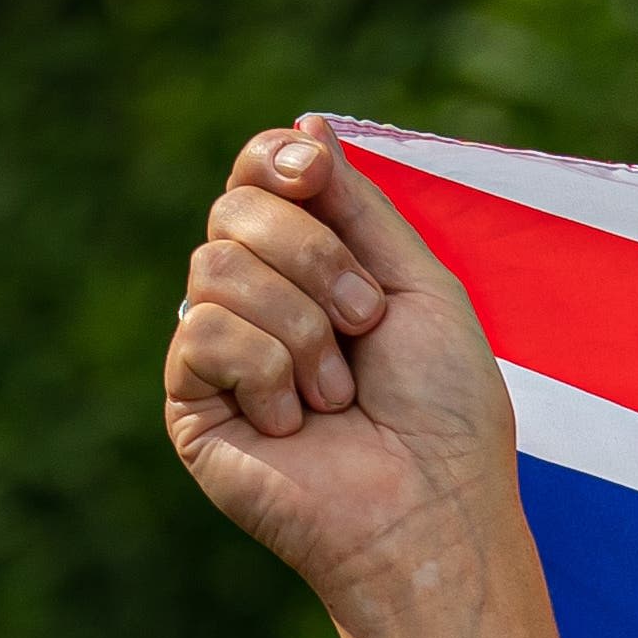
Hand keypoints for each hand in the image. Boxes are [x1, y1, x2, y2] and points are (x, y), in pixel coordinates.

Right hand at [162, 118, 584, 637]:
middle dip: (317, 259)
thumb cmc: (447, 413)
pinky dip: (270, 372)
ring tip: (340, 391)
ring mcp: (217, 350)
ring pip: (216, 267)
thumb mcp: (420, 289)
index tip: (313, 167)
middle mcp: (255, 301)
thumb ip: (361, 208)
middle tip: (365, 326)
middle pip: (235, 210)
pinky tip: (296, 422)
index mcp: (310, 270)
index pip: (258, 179)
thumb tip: (306, 124)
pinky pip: (204, 331)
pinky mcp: (190, 400)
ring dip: (304, 328)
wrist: (435, 512)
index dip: (276, 161)